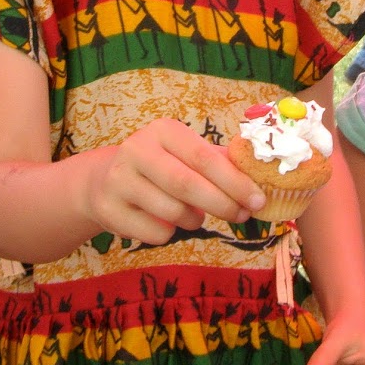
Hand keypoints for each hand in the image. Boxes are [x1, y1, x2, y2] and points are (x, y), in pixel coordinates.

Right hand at [83, 119, 264, 244]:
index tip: (258, 200)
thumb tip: (260, 174)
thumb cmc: (160, 167)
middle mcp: (137, 149)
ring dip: (195, 220)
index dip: (234, 181)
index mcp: (163, 131)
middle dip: (222, 204)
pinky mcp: (108, 208)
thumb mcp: (184, 154)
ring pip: (172, 212)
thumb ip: (218, 161)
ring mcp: (119, 179)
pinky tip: (166, 222)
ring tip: (196, 216)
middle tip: (243, 216)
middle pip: (187, 184)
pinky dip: (171, 234)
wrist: (104, 182)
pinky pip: (155, 232)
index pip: (204, 157)